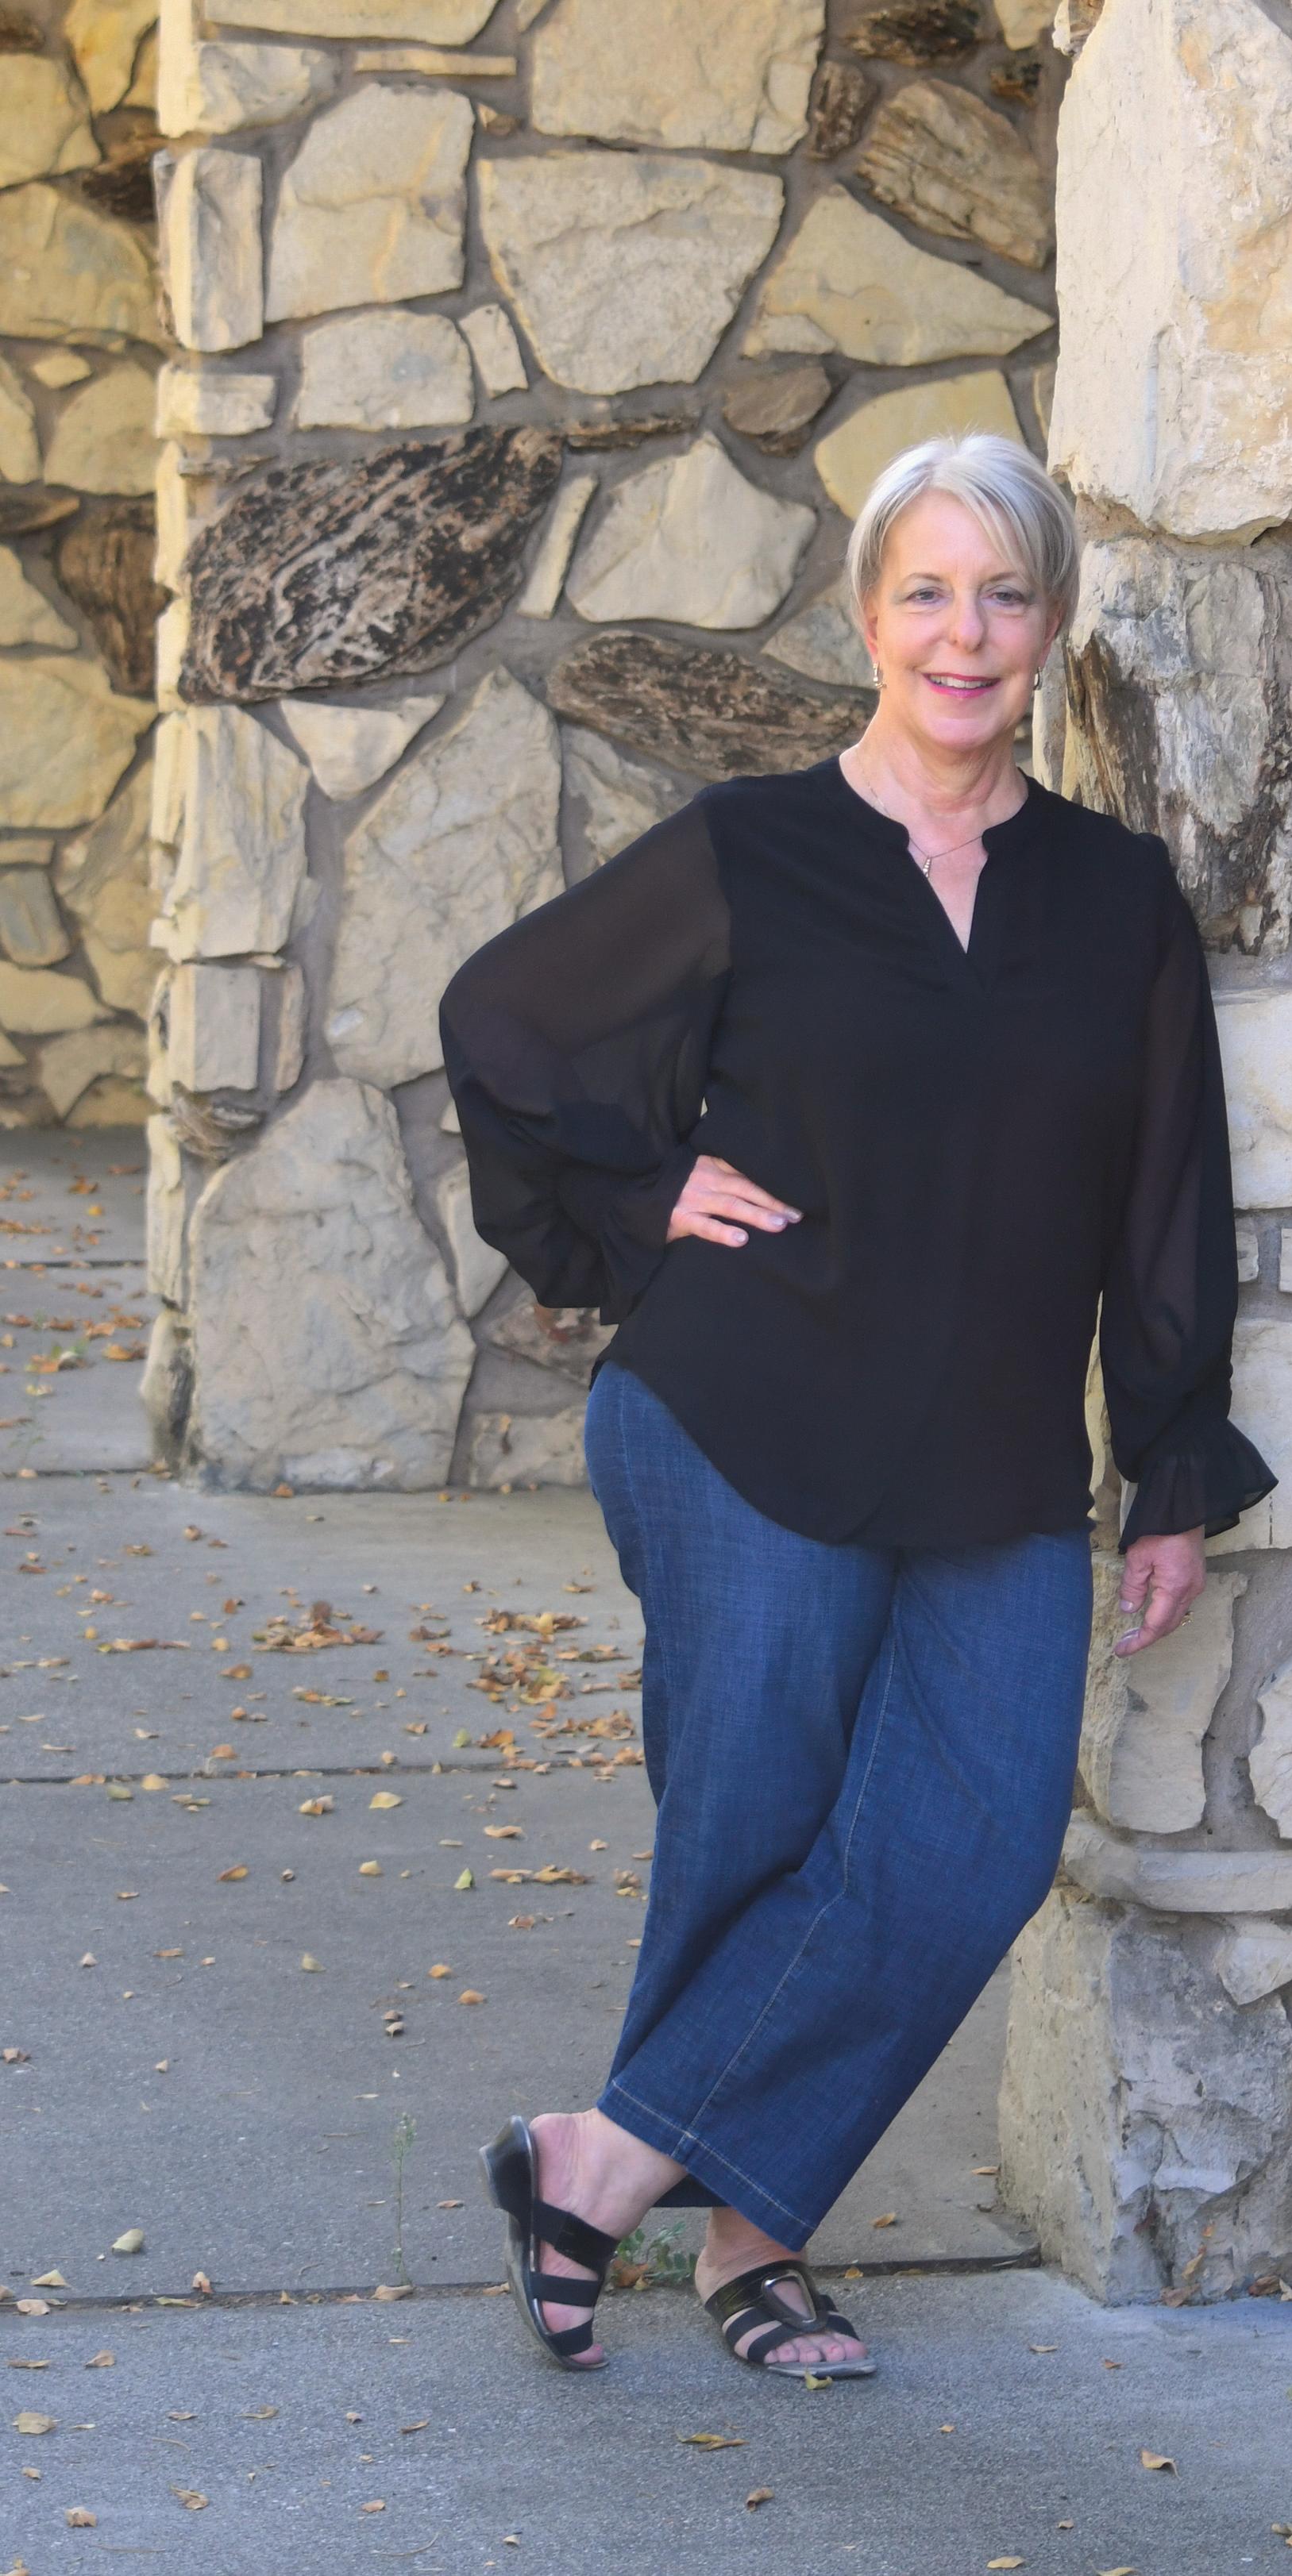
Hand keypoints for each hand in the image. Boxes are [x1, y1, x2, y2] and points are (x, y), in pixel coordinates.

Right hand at [665, 1154, 801, 1249]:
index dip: (772, 1186)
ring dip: (756, 1214)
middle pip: (746, 1189)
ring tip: (779, 1225)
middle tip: (796, 1215)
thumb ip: (725, 1177)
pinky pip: (705, 1226)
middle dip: (773, 1202)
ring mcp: (693, 1198)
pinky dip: (723, 1232)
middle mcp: (706, 1180)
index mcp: (713, 1166)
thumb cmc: (675, 1185)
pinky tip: (741, 1240)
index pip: (748, 1175)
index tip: (797, 1197)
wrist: (636, 1194)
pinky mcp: (680, 1217)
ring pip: (731, 1206)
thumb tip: (759, 1191)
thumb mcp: (700, 1172)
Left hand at [1114, 1526, 1205, 1653]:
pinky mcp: (1195, 1577)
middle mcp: (1190, 1591)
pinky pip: (1180, 1604)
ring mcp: (1196, 1584)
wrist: (1182, 1508)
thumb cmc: (1159, 1530)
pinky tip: (1151, 1613)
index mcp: (1175, 1588)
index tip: (1121, 1651)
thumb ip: (1132, 1586)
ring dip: (1156, 1627)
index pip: (1156, 1625)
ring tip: (1135, 1633)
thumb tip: (1128, 1610)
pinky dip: (1165, 1614)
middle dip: (1146, 1637)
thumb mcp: (1137, 1558)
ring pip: (1176, 1616)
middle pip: (1168, 1625)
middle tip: (1124, 1644)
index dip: (1139, 1642)